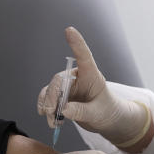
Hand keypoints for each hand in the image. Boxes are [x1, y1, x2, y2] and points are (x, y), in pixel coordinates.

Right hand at [37, 27, 148, 146]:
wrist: (106, 120)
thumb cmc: (107, 111)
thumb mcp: (97, 113)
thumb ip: (81, 111)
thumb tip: (64, 110)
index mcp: (91, 75)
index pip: (84, 56)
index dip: (76, 43)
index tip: (69, 30)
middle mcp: (77, 78)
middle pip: (58, 81)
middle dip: (53, 97)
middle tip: (52, 113)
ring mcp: (68, 87)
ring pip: (50, 91)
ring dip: (48, 106)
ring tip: (53, 122)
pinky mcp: (61, 97)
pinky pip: (47, 99)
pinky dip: (46, 110)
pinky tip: (53, 121)